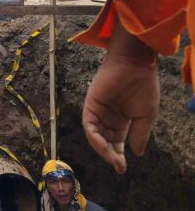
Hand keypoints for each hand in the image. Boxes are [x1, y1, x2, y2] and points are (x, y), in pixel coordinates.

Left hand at [83, 26, 158, 174]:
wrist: (135, 65)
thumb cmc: (143, 86)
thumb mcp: (146, 116)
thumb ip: (139, 135)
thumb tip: (136, 154)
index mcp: (121, 121)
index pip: (116, 143)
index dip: (118, 156)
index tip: (122, 169)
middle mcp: (108, 118)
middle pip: (105, 142)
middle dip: (111, 155)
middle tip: (118, 167)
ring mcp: (98, 112)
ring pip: (96, 136)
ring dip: (103, 150)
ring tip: (114, 160)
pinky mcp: (90, 105)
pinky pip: (89, 125)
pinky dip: (95, 138)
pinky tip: (104, 146)